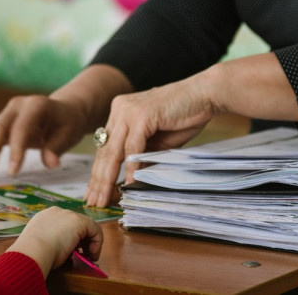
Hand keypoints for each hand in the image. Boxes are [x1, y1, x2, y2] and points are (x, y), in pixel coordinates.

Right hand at [0, 95, 86, 175]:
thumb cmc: (68, 123)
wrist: (64, 110)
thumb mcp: (69, 134)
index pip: (21, 128)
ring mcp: (7, 113)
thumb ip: (57, 147)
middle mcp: (17, 106)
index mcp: (36, 105)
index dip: (15, 150)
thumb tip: (50, 163)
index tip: (12, 172)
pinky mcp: (1, 122)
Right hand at [7, 206, 102, 277]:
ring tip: (88, 256)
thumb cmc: (33, 254)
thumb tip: (64, 251)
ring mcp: (68, 214)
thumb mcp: (40, 244)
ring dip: (90, 242)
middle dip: (82, 240)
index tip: (73, 252)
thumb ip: (50, 242)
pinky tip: (91, 255)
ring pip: (86, 226)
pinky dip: (97, 243)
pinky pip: (95, 230)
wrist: (33, 251)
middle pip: (76, 224)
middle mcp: (56, 212)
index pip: (63, 224)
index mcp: (44, 217)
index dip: (71, 238)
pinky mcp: (79, 221)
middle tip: (83, 255)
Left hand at [85, 74, 214, 206]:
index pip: (105, 147)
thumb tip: (129, 180)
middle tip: (93, 202)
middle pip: (104, 151)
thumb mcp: (155, 141)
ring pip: (113, 151)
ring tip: (103, 199)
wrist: (204, 94)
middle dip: (98, 180)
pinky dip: (132, 168)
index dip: (98, 172)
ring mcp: (128, 110)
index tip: (94, 192)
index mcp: (119, 112)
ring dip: (108, 178)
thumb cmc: (184, 117)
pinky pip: (133, 147)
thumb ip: (140, 155)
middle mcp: (119, 109)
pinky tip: (129, 185)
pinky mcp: (141, 115)